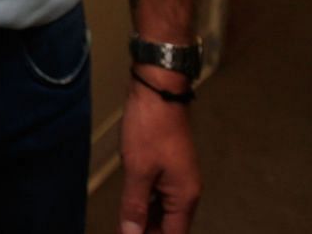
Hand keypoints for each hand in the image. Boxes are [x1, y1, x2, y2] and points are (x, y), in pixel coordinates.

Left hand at [118, 72, 200, 232]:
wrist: (158, 91)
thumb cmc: (150, 126)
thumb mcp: (137, 170)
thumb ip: (134, 205)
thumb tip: (131, 233)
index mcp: (184, 196)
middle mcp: (186, 190)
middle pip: (170, 226)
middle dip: (148, 231)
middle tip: (124, 230)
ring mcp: (178, 178)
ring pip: (163, 211)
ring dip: (146, 219)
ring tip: (124, 224)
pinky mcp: (169, 167)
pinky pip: (159, 194)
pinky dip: (146, 203)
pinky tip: (130, 205)